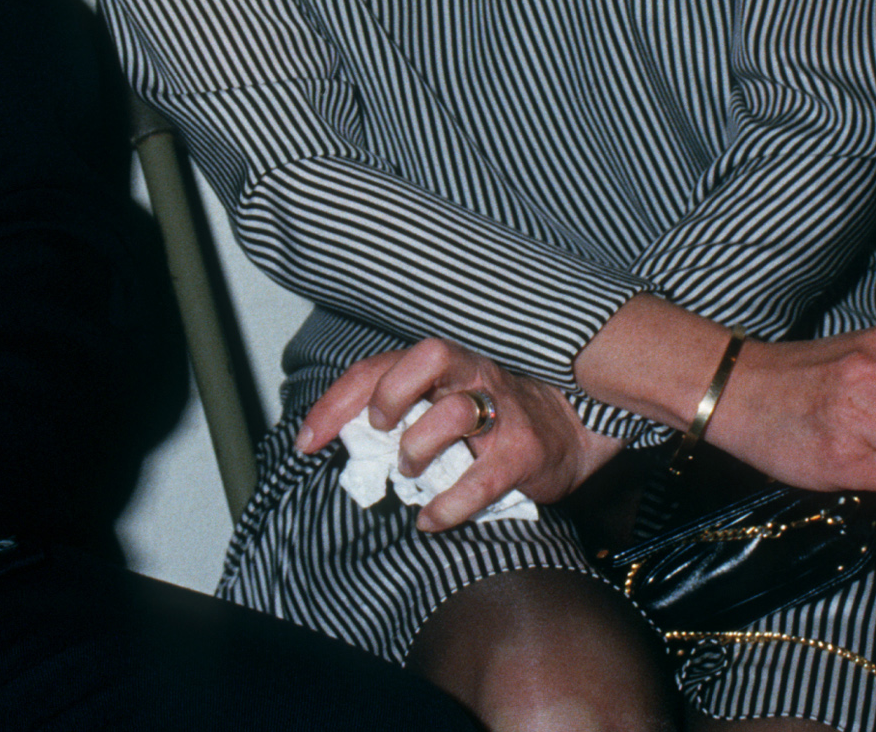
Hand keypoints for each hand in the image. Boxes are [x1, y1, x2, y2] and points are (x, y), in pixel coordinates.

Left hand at [297, 337, 624, 531]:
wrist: (568, 429)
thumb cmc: (488, 416)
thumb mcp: (442, 399)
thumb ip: (400, 409)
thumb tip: (338, 441)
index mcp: (440, 364)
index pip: (377, 367)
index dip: (336, 403)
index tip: (307, 440)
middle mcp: (471, 375)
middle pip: (427, 357)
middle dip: (391, 394)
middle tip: (380, 430)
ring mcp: (500, 411)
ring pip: (453, 413)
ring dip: (418, 449)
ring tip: (411, 472)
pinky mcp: (523, 452)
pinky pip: (480, 480)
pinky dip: (448, 506)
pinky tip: (431, 518)